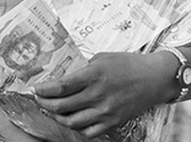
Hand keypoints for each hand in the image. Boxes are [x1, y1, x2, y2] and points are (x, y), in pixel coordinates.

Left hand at [34, 51, 174, 138]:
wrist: (154, 78)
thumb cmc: (129, 64)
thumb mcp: (103, 58)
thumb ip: (84, 69)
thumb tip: (65, 79)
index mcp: (94, 74)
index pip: (60, 87)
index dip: (43, 90)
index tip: (35, 89)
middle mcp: (98, 94)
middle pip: (61, 106)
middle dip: (44, 103)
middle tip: (39, 99)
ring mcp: (105, 111)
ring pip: (71, 122)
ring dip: (57, 117)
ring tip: (52, 110)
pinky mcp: (112, 122)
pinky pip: (87, 132)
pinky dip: (76, 127)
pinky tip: (72, 119)